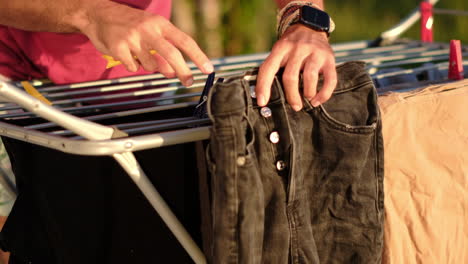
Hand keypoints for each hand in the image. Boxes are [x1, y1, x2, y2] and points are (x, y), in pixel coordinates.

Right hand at [79, 1, 212, 85]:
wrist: (98, 14)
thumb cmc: (130, 25)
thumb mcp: (151, 33)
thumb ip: (164, 52)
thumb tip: (175, 73)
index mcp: (160, 24)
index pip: (184, 40)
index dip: (198, 56)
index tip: (208, 69)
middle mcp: (148, 29)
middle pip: (171, 54)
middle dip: (183, 70)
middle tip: (188, 82)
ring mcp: (133, 38)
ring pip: (151, 65)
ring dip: (149, 66)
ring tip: (139, 55)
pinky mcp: (119, 47)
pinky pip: (133, 67)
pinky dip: (132, 66)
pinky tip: (126, 54)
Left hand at [256, 24, 336, 110]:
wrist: (310, 26)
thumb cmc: (291, 46)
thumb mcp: (278, 50)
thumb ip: (272, 68)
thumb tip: (262, 96)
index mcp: (281, 48)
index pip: (268, 68)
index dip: (263, 86)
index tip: (262, 102)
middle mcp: (297, 49)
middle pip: (290, 76)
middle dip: (291, 96)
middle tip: (294, 106)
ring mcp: (315, 53)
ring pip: (309, 77)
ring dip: (307, 94)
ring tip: (307, 100)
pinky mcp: (329, 59)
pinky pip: (329, 80)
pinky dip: (324, 94)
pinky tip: (317, 100)